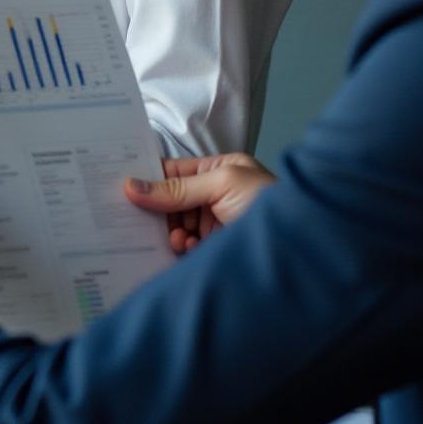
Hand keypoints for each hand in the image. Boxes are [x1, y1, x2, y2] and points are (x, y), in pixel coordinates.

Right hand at [123, 152, 274, 253]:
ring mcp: (214, 225)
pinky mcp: (213, 251)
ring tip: (177, 239)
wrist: (303, 249)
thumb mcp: (223, 184)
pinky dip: (179, 250)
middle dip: (156, 211)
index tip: (119, 186)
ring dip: (169, 233)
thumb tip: (132, 186)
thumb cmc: (270, 204)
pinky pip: (183, 249)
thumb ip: (178, 187)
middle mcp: (214, 196)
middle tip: (135, 219)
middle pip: (169, 201)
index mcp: (219, 171)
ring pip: (174, 227)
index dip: (147, 178)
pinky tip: (186, 250)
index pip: (173, 172)